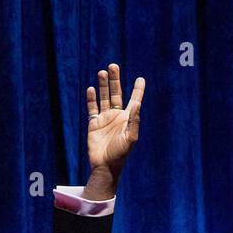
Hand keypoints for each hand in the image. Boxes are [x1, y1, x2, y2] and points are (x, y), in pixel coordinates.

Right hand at [84, 63, 144, 190]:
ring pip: (104, 98)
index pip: (134, 100)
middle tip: (113, 66)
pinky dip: (91, 98)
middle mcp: (117, 116)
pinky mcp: (94, 123)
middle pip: (116, 93)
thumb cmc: (120, 155)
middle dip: (115, 80)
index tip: (141, 79)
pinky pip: (92, 107)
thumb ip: (134, 121)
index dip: (138, 90)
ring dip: (103, 85)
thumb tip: (138, 103)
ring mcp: (105, 119)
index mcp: (128, 119)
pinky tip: (91, 89)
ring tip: (102, 72)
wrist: (105, 166)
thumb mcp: (130, 138)